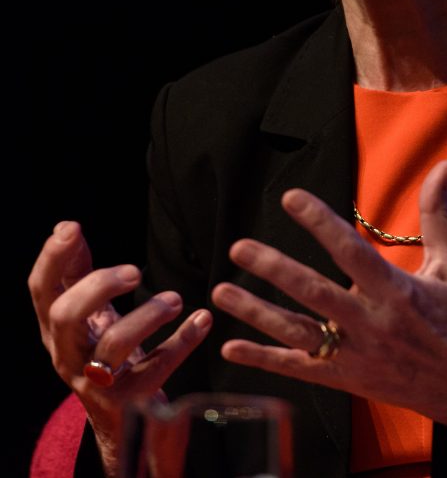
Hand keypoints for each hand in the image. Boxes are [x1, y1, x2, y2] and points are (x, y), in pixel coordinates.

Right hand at [28, 220, 211, 475]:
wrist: (121, 422)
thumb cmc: (102, 353)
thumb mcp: (87, 315)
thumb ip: (78, 274)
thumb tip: (67, 228)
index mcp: (56, 331)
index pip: (41, 291)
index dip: (52, 259)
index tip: (72, 228)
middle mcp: (68, 356)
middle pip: (66, 317)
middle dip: (98, 286)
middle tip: (135, 271)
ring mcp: (97, 382)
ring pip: (113, 345)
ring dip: (147, 315)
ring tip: (175, 299)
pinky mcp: (130, 400)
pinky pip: (157, 369)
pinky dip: (181, 342)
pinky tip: (201, 321)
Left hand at [211, 160, 446, 436]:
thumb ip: (437, 215)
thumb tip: (442, 167)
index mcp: (396, 292)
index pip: (350, 252)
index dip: (320, 223)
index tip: (292, 198)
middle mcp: (371, 324)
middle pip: (314, 293)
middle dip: (274, 269)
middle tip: (239, 247)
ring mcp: (354, 355)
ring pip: (298, 332)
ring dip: (256, 313)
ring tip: (220, 292)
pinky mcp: (344, 379)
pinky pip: (298, 369)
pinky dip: (263, 360)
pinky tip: (231, 349)